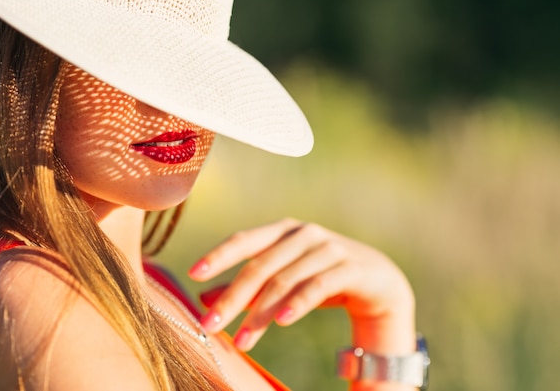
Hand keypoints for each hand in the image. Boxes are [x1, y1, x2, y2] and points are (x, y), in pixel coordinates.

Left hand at [188, 218, 415, 355]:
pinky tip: (281, 322)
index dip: (218, 256)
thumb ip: (247, 286)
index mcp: (283, 231)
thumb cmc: (322, 277)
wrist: (378, 281)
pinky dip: (297, 304)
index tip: (193, 275)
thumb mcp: (283, 280)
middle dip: (232, 297)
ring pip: (285, 280)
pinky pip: (318, 286)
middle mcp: (304, 234)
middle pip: (260, 266)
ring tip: (241, 341)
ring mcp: (329, 248)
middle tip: (210, 325)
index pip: (245, 240)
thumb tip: (202, 297)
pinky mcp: (350, 267)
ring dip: (259, 312)